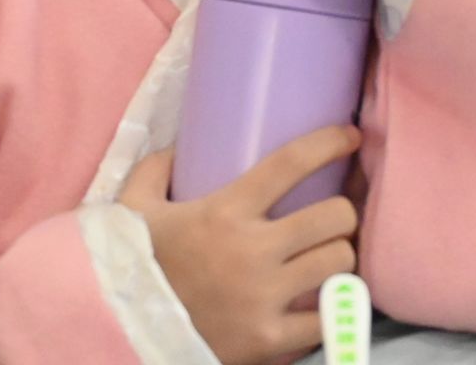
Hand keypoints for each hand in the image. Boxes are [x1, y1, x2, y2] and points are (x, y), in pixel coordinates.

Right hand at [118, 126, 361, 364]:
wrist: (124, 331)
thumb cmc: (135, 265)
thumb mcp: (134, 208)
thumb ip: (156, 170)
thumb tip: (176, 145)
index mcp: (225, 211)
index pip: (290, 163)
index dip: (329, 143)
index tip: (351, 136)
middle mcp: (252, 251)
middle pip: (334, 217)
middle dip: (342, 214)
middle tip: (335, 219)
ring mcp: (263, 298)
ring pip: (339, 264)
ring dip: (340, 258)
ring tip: (331, 258)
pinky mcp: (268, 340)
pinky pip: (327, 319)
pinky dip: (332, 309)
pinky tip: (325, 302)